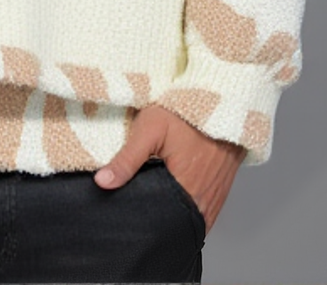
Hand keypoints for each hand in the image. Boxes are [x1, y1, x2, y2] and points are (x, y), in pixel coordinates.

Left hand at [93, 103, 243, 234]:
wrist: (223, 102)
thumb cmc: (187, 114)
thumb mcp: (151, 128)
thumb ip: (127, 158)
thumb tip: (103, 182)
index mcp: (187, 192)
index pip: (159, 223)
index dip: (141, 218)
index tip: (125, 212)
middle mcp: (204, 204)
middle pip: (173, 224)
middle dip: (155, 218)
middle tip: (136, 204)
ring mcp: (214, 201)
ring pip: (186, 220)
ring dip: (171, 213)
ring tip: (153, 199)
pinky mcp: (219, 194)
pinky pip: (199, 212)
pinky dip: (185, 207)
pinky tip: (172, 194)